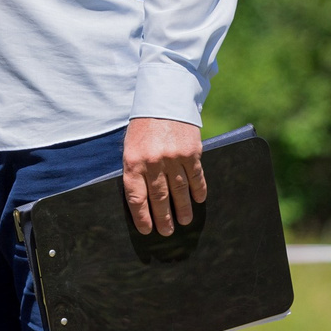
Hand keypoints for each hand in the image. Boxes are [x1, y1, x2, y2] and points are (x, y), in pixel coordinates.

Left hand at [123, 118, 205, 235]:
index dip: (142, 217)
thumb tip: (142, 199)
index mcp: (133, 162)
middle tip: (167, 232)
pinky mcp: (191, 152)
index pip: (137, 197)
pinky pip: (196, 177)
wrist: (164, 98)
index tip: (147, 230)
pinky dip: (198, 190)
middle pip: (159, 198)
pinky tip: (199, 200)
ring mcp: (174, 158)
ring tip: (185, 221)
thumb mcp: (131, 146)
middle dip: (163, 218)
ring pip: (180, 191)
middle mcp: (153, 162)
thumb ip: (136, 169)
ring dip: (183, 208)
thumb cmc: (143, 126)